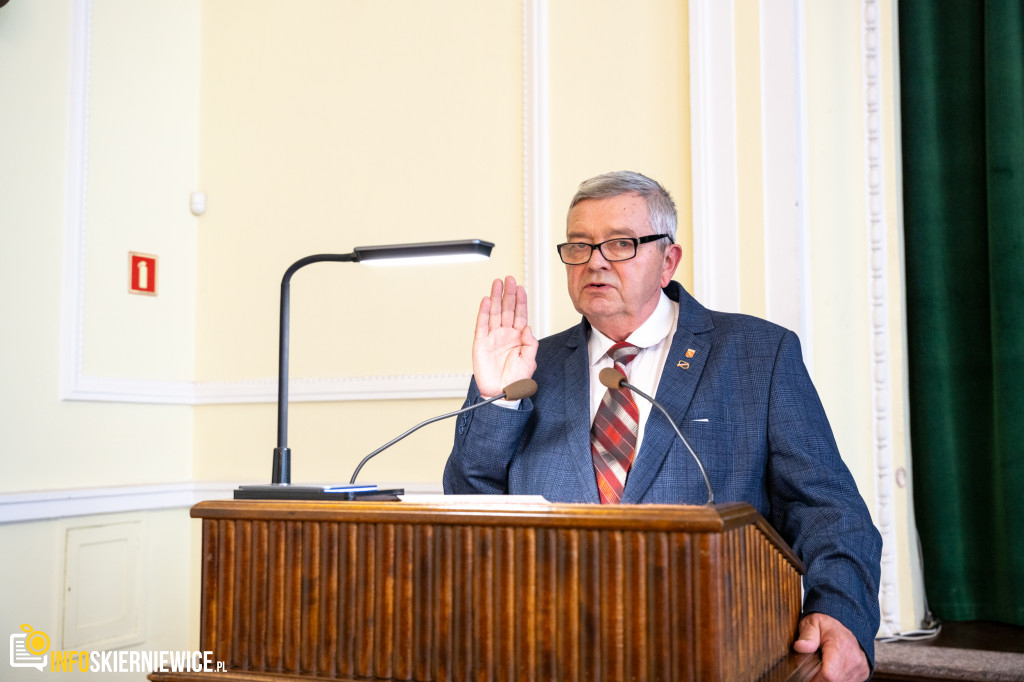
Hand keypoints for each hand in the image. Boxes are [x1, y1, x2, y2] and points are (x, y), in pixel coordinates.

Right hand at [472, 276, 537, 396]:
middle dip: (508, 294)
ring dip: (496, 298)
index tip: (521, 288)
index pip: (520, 314)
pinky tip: (486, 301)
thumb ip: (531, 343)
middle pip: (507, 309)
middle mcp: (505, 335)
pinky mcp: (481, 343)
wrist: (501, 393)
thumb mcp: (530, 361)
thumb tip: (527, 327)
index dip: (521, 301)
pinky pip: (482, 325)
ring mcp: (493, 337)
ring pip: (494, 313)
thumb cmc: (516, 380)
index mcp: (518, 337)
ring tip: (497, 283)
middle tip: (509, 279)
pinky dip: (484, 312)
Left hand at [793, 613, 869, 681]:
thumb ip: (807, 636)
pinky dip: (837, 679)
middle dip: (820, 679)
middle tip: (813, 669)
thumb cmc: (828, 625)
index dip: (815, 679)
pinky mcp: (863, 674)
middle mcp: (854, 659)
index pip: (829, 674)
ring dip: (828, 679)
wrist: (848, 625)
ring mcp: (860, 668)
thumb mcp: (813, 623)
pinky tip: (832, 669)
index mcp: (840, 646)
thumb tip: (799, 647)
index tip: (806, 676)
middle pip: (834, 681)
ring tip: (823, 667)